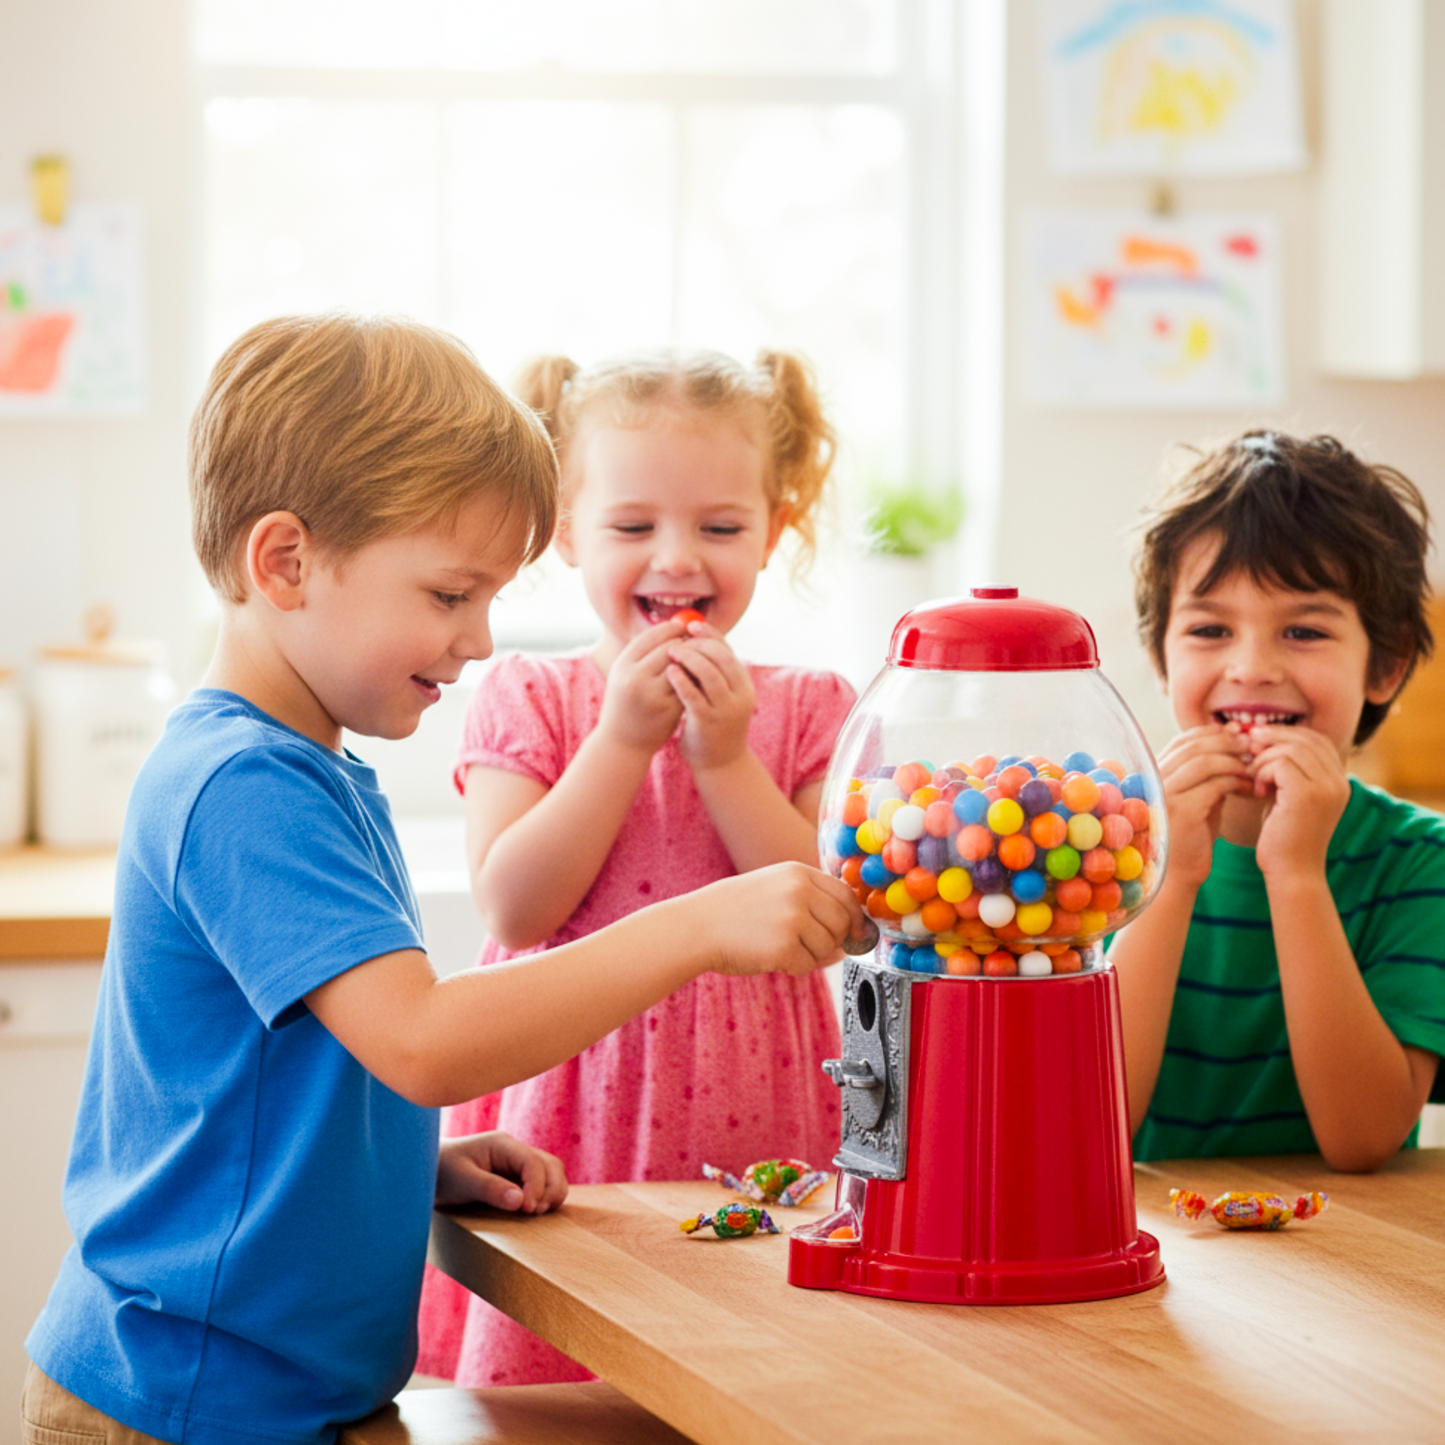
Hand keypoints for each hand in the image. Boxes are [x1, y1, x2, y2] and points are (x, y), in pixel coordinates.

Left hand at [435, 1131, 567, 1212]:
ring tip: (536, 1213)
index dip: (537, 1186)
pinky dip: (544, 1196)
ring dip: (551, 1193)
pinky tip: (533, 1211)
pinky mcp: (513, 1178)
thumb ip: (489, 1188)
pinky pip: (540, 1183)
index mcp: (502, 1145)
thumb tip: (520, 1201)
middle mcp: (513, 1151)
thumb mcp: (461, 1180)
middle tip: (535, 1213)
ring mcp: (515, 1164)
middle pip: (550, 1165)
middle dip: (550, 1189)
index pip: (533, 1162)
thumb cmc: (440, 1171)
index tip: (527, 1210)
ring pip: (550, 1173)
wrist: (424, 1172)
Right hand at [596, 621, 686, 754]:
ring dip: (692, 659)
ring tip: (697, 658)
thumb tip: (674, 625)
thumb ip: (642, 652)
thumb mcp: (623, 674)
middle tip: (695, 641)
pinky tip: (697, 676)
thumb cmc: (625, 703)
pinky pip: (687, 685)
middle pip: (669, 648)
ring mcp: (652, 695)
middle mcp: (635, 678)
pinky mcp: (668, 709)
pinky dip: (694, 677)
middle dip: (685, 642)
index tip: (682, 627)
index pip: (652, 635)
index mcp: (622, 665)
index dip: (671, 628)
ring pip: (681, 666)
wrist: (622, 742)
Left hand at [666, 622, 756, 770]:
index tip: (690, 625)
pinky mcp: (709, 722)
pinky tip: (670, 672)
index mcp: (744, 684)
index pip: (728, 650)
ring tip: (671, 652)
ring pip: (709, 673)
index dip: (710, 634)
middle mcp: (740, 694)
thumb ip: (715, 672)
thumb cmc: (715, 724)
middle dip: (697, 644)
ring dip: (689, 658)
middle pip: (721, 657)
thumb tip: (696, 639)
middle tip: (678, 640)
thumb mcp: (722, 696)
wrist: (721, 763)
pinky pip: (695, 696)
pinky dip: (682, 680)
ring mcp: (726, 709)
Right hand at [681, 862, 867, 977]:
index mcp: (798, 873)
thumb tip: (850, 941)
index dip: (855, 918)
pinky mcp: (784, 945)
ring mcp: (793, 917)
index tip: (855, 934)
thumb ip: (812, 904)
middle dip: (834, 941)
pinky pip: (808, 965)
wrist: (696, 926)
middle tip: (810, 947)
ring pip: (829, 947)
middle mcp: (800, 890)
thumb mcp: (774, 889)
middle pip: (843, 922)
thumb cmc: (733, 912)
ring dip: (811, 956)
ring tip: (781, 948)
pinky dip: (794, 968)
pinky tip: (771, 957)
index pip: (846, 895)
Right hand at [1155, 723, 1252, 886]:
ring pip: (1205, 761)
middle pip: (1194, 746)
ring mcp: (1164, 794)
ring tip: (1254, 767)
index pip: (1183, 740)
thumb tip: (1233, 739)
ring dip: (1235, 761)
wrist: (1178, 874)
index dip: (1212, 733)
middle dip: (1227, 742)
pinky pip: (1215, 784)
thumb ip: (1209, 772)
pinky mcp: (1181, 810)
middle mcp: (1153, 780)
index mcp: (1154, 773)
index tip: (1239, 736)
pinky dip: (1237, 781)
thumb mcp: (1198, 797)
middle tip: (1252, 746)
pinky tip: (1249, 787)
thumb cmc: (1191, 835)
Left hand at [1245, 723, 1351, 879]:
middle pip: (1305, 738)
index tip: (1259, 740)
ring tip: (1253, 779)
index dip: (1286, 733)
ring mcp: (1327, 788)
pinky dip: (1262, 771)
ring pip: (1290, 749)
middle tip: (1248, 749)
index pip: (1316, 739)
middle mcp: (1339, 782)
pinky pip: (1280, 763)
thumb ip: (1286, 770)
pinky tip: (1257, 790)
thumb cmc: (1283, 836)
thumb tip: (1261, 737)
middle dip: (1271, 739)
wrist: (1290, 872)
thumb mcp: (1288, 797)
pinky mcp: (1307, 795)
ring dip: (1263, 759)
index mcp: (1339, 781)